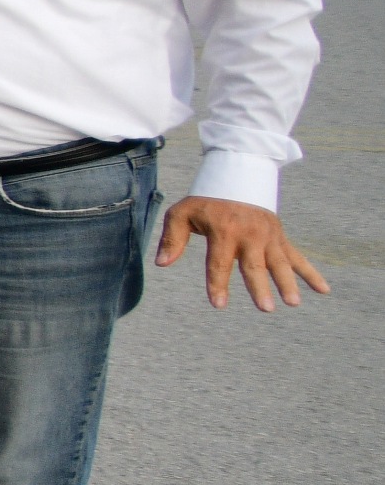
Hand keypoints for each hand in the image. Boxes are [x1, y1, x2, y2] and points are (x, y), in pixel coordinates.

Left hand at [159, 196, 328, 309]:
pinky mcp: (280, 238)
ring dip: (288, 283)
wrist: (238, 176)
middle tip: (266, 308)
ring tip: (292, 303)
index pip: (219, 263)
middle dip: (260, 288)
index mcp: (224, 231)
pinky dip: (312, 273)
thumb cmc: (206, 200)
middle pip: (255, 266)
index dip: (218, 284)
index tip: (218, 304)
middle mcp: (249, 235)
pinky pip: (298, 257)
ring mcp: (268, 237)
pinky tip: (323, 290)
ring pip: (280, 263)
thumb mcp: (182, 213)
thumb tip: (161, 263)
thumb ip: (172, 238)